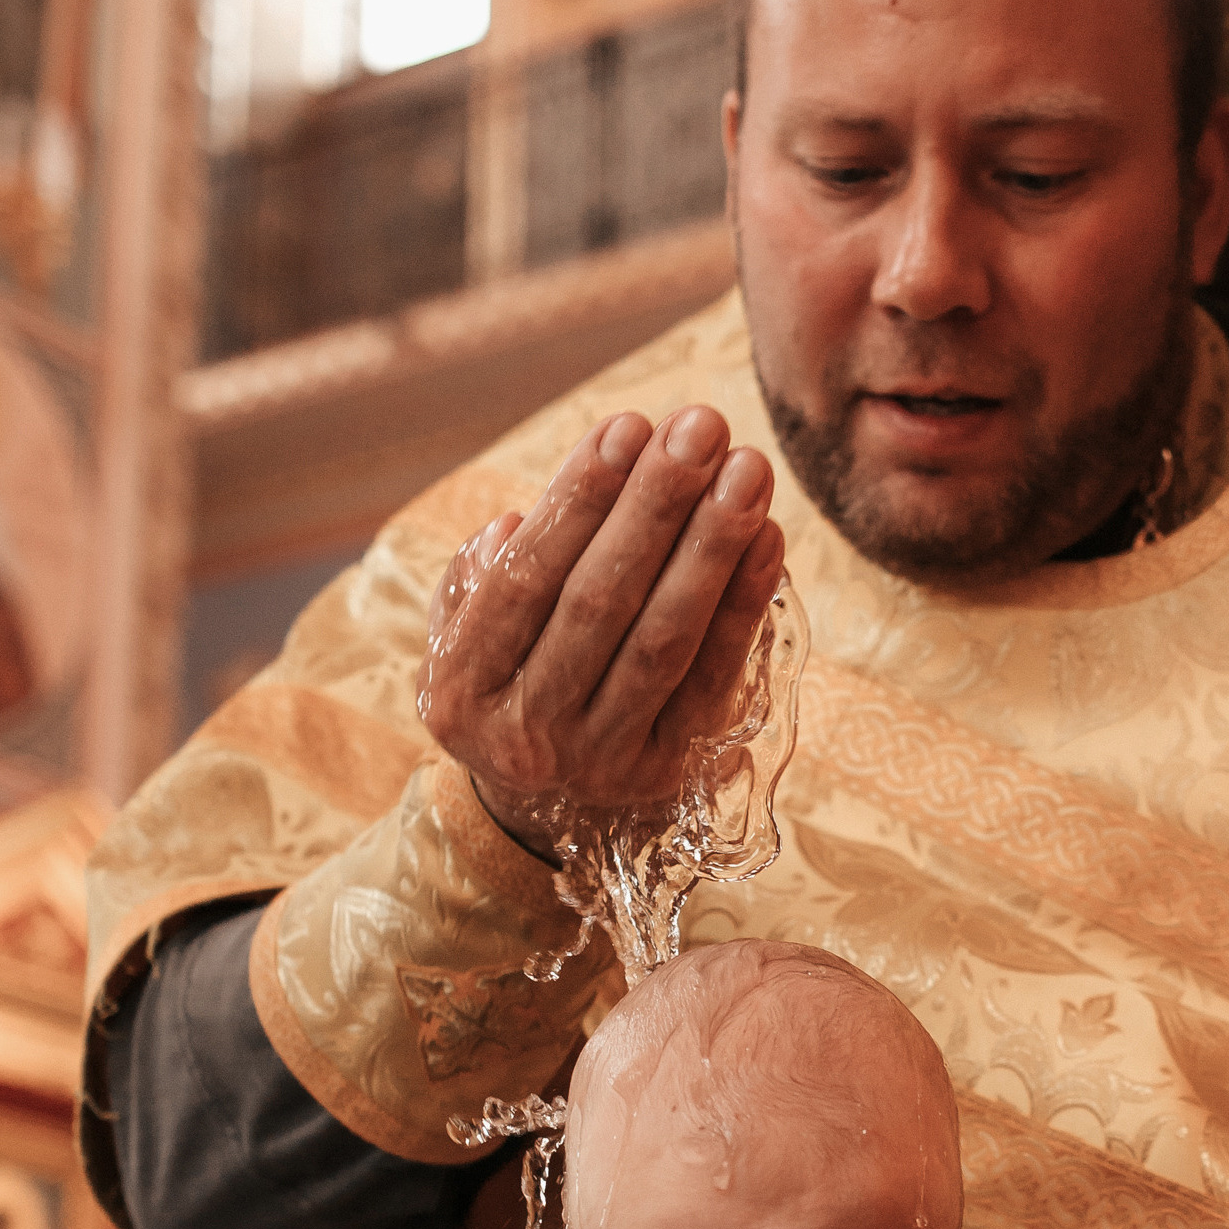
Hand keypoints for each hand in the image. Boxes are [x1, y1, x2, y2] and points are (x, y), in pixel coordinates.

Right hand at [419, 405, 785, 849]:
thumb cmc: (509, 675)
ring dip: (710, 546)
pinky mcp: (672, 771)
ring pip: (662, 640)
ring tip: (747, 467)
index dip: (578, 501)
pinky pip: (715, 677)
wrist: (543, 802)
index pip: (523, 581)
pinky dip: (742, 604)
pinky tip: (767, 535)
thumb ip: (482, 578)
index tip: (627, 426)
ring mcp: (604, 761)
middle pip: (599, 604)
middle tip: (701, 426)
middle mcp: (528, 736)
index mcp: (461, 692)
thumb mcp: (464, 631)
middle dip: (655, 507)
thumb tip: (517, 523)